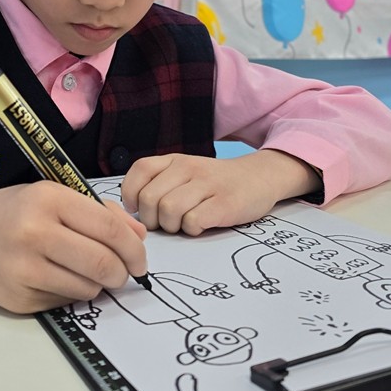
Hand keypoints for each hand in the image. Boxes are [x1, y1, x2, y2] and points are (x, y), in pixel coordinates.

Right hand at [0, 182, 147, 313]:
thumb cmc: (14, 210)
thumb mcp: (54, 196)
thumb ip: (99, 214)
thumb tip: (139, 238)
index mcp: (49, 200)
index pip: (109, 229)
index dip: (134, 248)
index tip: (140, 260)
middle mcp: (34, 234)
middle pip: (102, 264)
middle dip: (122, 273)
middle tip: (122, 273)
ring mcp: (23, 269)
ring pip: (87, 289)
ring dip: (98, 285)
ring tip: (87, 273)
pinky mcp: (18, 299)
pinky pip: (64, 302)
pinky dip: (72, 294)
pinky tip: (57, 278)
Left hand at [121, 150, 320, 235]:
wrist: (260, 177)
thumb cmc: (215, 182)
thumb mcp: (185, 172)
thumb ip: (159, 184)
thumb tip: (130, 213)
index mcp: (174, 160)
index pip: (139, 171)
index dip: (131, 194)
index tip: (139, 209)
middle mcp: (188, 168)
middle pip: (149, 199)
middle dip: (152, 219)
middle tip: (166, 223)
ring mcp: (207, 184)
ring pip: (168, 211)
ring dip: (172, 226)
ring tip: (184, 224)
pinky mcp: (224, 203)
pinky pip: (192, 222)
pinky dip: (192, 229)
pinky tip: (201, 225)